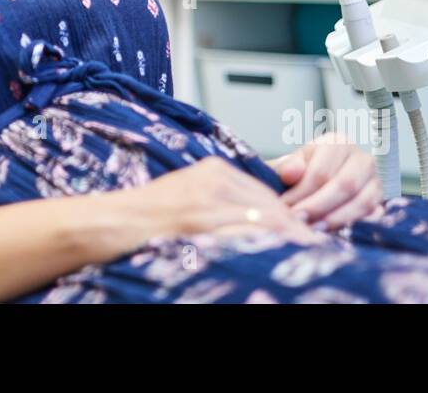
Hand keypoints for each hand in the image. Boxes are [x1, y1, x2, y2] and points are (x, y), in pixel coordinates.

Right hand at [119, 157, 323, 249]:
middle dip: (292, 227)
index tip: (301, 232)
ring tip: (306, 253)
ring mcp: (208, 201)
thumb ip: (220, 199)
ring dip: (286, 238)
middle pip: (269, 204)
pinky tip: (278, 256)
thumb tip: (257, 217)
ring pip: (263, 218)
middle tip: (313, 246)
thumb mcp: (187, 194)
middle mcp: (214, 180)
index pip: (264, 192)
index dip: (285, 216)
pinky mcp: (202, 221)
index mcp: (213, 170)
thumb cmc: (147, 216)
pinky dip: (266, 245)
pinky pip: (244, 233)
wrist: (114, 223)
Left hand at [270, 133, 381, 230]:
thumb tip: (291, 173)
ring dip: (336, 219)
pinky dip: (353, 225)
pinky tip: (333, 233)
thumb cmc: (302, 172)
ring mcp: (375, 180)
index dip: (302, 192)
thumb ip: (287, 167)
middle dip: (319, 207)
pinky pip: (373, 216)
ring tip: (314, 230)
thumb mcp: (291, 165)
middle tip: (299, 221)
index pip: (322, 171)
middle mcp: (362, 158)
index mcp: (338, 143)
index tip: (285, 207)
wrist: (317, 183)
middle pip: (345, 185)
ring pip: (362, 202)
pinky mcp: (380, 201)